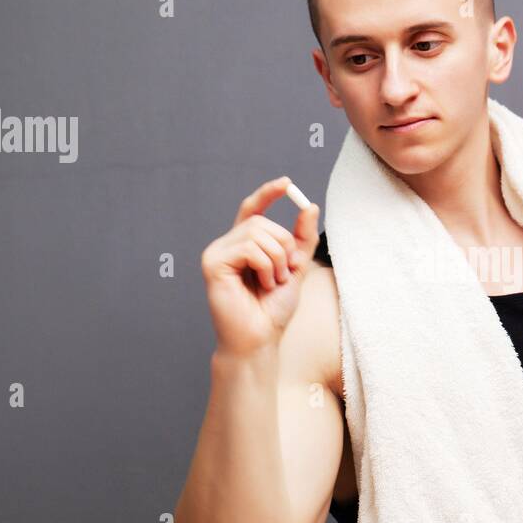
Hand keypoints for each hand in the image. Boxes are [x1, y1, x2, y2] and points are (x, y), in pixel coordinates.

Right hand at [200, 176, 319, 357]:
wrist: (260, 339)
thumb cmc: (273, 309)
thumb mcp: (296, 268)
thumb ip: (302, 238)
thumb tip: (309, 206)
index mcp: (244, 245)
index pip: (253, 209)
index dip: (268, 193)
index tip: (287, 183)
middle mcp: (227, 245)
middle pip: (262, 222)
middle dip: (284, 245)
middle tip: (286, 272)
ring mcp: (217, 253)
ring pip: (256, 233)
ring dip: (277, 259)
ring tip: (274, 283)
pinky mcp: (213, 263)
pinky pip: (249, 248)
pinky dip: (266, 266)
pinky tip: (263, 285)